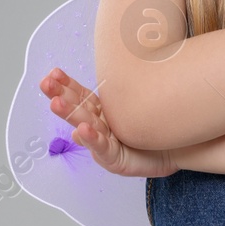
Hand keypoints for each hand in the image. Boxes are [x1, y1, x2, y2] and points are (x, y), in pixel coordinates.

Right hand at [38, 67, 176, 177]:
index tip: (53, 73)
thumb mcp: (135, 104)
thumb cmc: (156, 125)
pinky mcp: (115, 160)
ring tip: (56, 103)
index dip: (67, 85)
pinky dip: (92, 139)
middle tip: (46, 85)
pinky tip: (82, 129)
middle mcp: (100, 128)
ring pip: (85, 127)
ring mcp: (106, 145)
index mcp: (102, 112)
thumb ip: (121, 89)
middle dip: (60, 96)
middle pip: (78, 109)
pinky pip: (103, 148)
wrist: (179, 149)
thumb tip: (110, 64)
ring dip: (69, 114)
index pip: (81, 95)